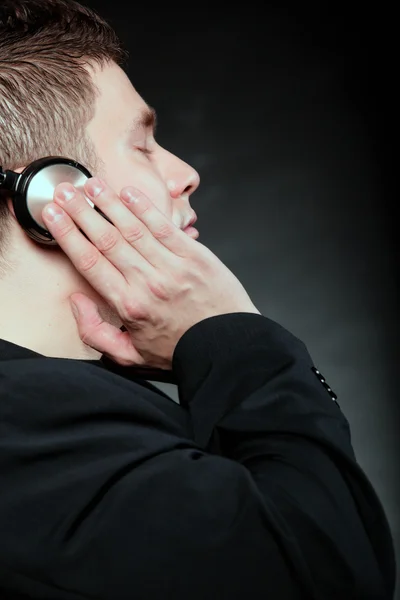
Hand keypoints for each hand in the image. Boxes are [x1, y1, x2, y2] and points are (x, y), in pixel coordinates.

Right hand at [42, 179, 259, 368]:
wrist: (227, 347)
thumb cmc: (180, 349)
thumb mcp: (130, 356)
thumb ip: (95, 332)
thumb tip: (77, 301)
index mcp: (129, 305)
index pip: (90, 262)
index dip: (67, 235)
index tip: (52, 216)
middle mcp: (149, 282)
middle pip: (107, 239)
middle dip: (81, 211)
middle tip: (64, 191)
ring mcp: (173, 267)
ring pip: (133, 228)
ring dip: (109, 203)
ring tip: (91, 185)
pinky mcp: (195, 256)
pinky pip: (165, 227)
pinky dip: (146, 208)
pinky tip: (129, 193)